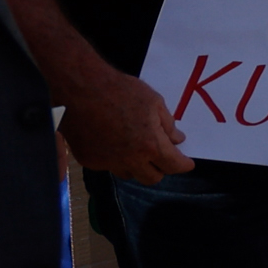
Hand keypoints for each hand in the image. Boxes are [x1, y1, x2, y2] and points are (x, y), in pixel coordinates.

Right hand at [60, 53, 189, 183]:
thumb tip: (177, 139)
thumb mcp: (154, 102)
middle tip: (162, 155)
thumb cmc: (120, 91)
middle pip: (152, 178)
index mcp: (150, 145)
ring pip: (128, 174)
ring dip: (136, 165)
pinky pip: (107, 166)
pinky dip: (114, 158)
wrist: (81, 89)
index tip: (187, 163)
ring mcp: (107, 162)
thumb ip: (167, 124)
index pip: (173, 165)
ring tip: (135, 147)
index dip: (183, 165)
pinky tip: (113, 142)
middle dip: (161, 168)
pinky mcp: (88, 160)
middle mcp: (129, 159)